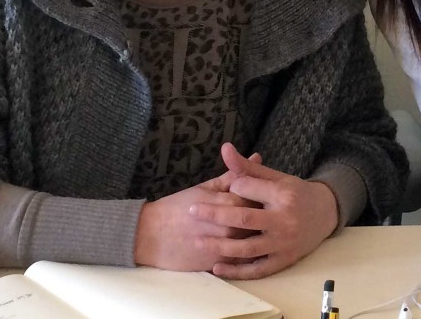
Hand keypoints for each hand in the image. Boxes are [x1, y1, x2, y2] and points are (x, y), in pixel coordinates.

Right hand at [134, 153, 262, 270]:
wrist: (151, 235)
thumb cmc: (177, 207)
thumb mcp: (204, 187)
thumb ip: (233, 175)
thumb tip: (256, 157)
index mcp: (224, 203)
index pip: (256, 199)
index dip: (264, 197)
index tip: (268, 195)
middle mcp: (227, 225)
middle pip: (258, 221)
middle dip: (265, 216)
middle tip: (269, 213)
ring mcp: (224, 246)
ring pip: (253, 242)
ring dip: (259, 236)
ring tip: (260, 230)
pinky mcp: (218, 263)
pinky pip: (244, 262)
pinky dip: (250, 254)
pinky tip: (252, 248)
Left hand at [190, 143, 338, 279]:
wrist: (325, 214)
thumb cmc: (294, 193)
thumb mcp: (275, 176)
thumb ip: (247, 166)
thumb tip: (224, 148)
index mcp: (282, 195)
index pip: (249, 190)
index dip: (233, 188)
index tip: (223, 188)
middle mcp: (284, 220)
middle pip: (244, 219)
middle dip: (215, 215)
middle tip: (192, 211)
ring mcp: (283, 243)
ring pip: (247, 248)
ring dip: (220, 246)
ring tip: (197, 240)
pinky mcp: (283, 261)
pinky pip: (257, 269)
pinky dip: (236, 271)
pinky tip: (216, 267)